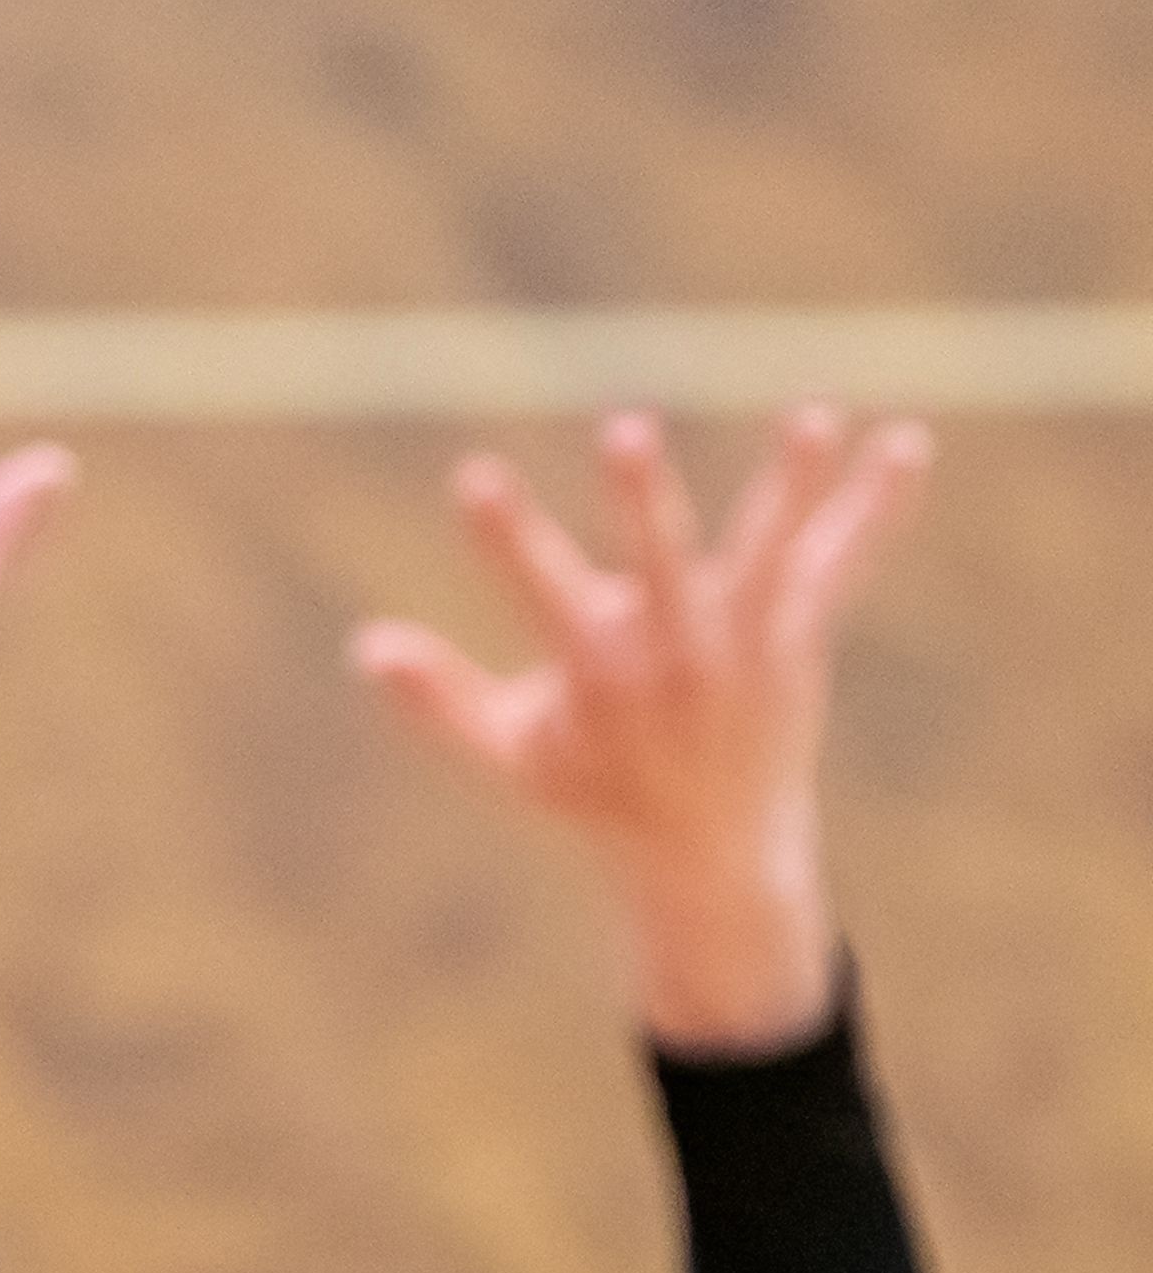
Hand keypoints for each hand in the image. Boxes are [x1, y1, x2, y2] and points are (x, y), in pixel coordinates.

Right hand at [354, 407, 929, 1052]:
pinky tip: (905, 445)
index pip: (534, 590)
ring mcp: (745, 643)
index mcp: (595, 671)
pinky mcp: (798, 638)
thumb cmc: (595, 794)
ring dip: (789, 483)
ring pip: (768, 550)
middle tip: (624, 429)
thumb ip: (438, 700)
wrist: (710, 853)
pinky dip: (875, 505)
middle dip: (639, 498)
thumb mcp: (509, 755)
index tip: (472, 475)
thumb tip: (367, 646)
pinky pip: (841, 560)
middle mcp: (675, 653)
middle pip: (657, 560)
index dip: (502, 534)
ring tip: (811, 418)